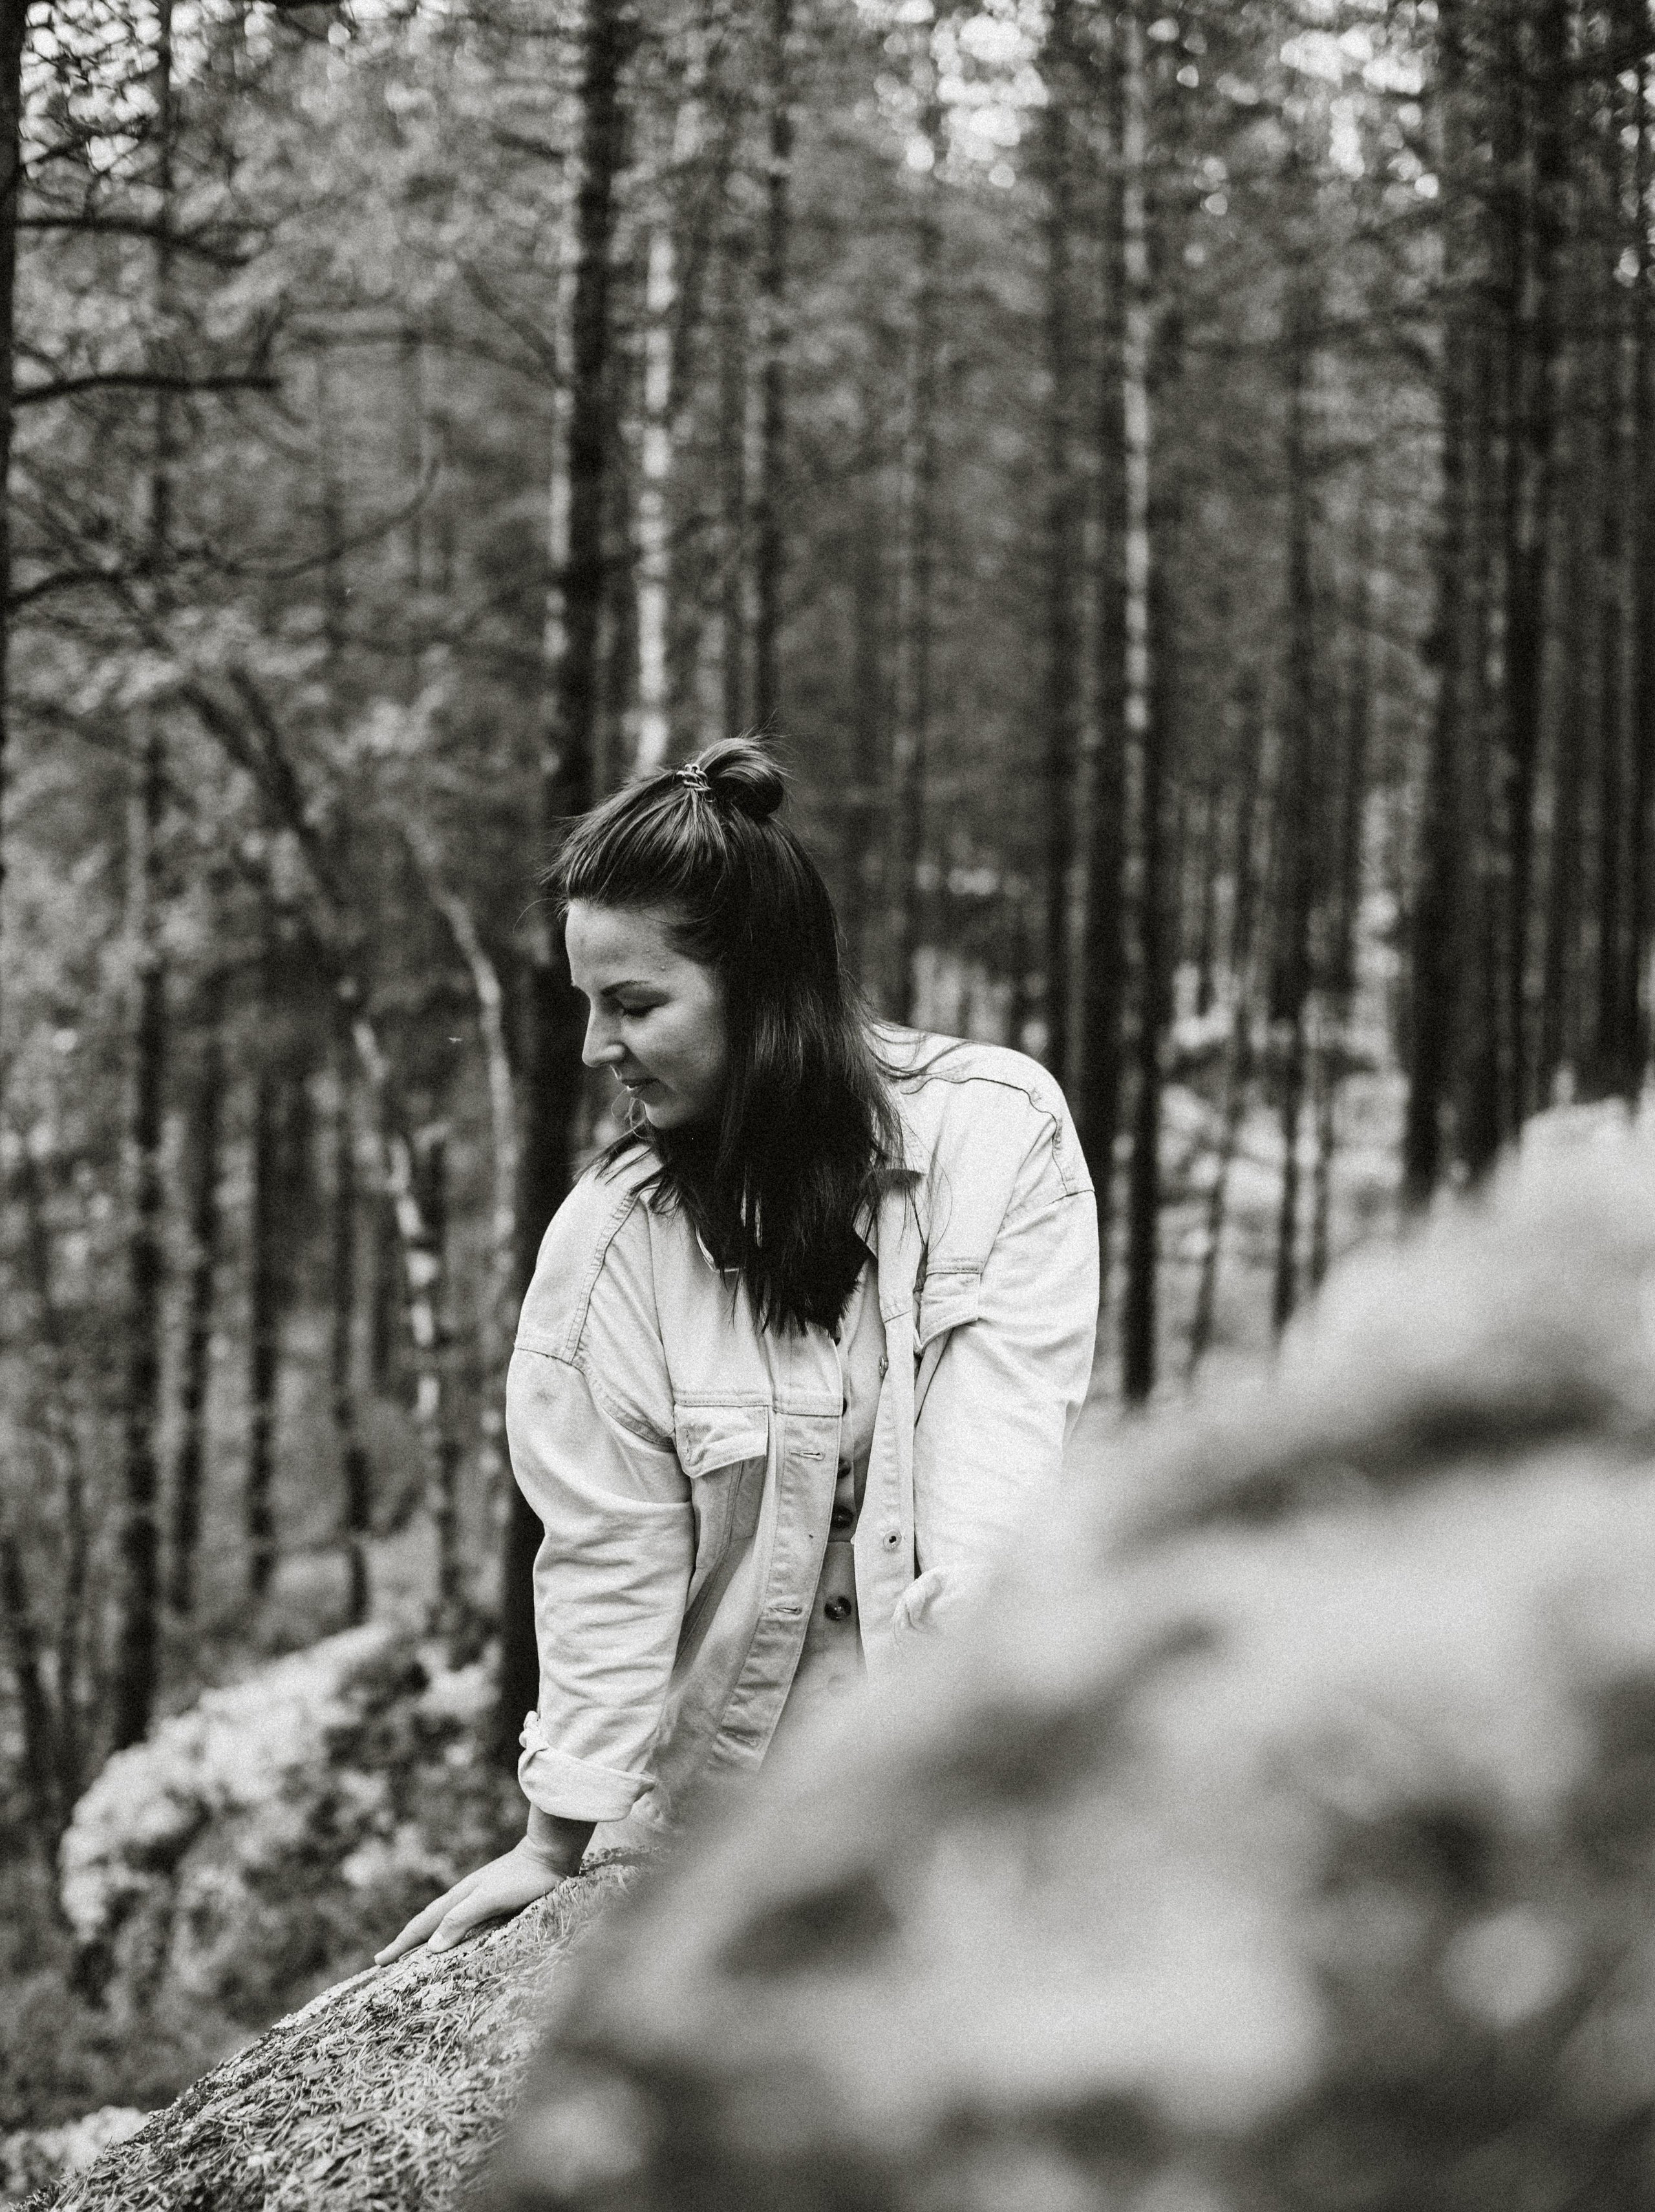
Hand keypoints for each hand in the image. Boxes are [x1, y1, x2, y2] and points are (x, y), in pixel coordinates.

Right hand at [373, 1823, 588, 1964]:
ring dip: (426, 1938)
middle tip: (386, 1960)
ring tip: (414, 1953)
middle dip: (407, 1942)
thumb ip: (462, 1919)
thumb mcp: (491, 1899)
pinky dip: (449, 1935)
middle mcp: (465, 1897)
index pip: (423, 1926)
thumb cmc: (523, 1879)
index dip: (401, 1945)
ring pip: (444, 1922)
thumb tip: (431, 1948)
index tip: (379, 1961)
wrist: (551, 1854)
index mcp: (459, 1898)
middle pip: (428, 1923)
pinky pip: (462, 1923)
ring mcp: (479, 1898)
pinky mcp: (495, 1901)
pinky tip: (456, 1941)